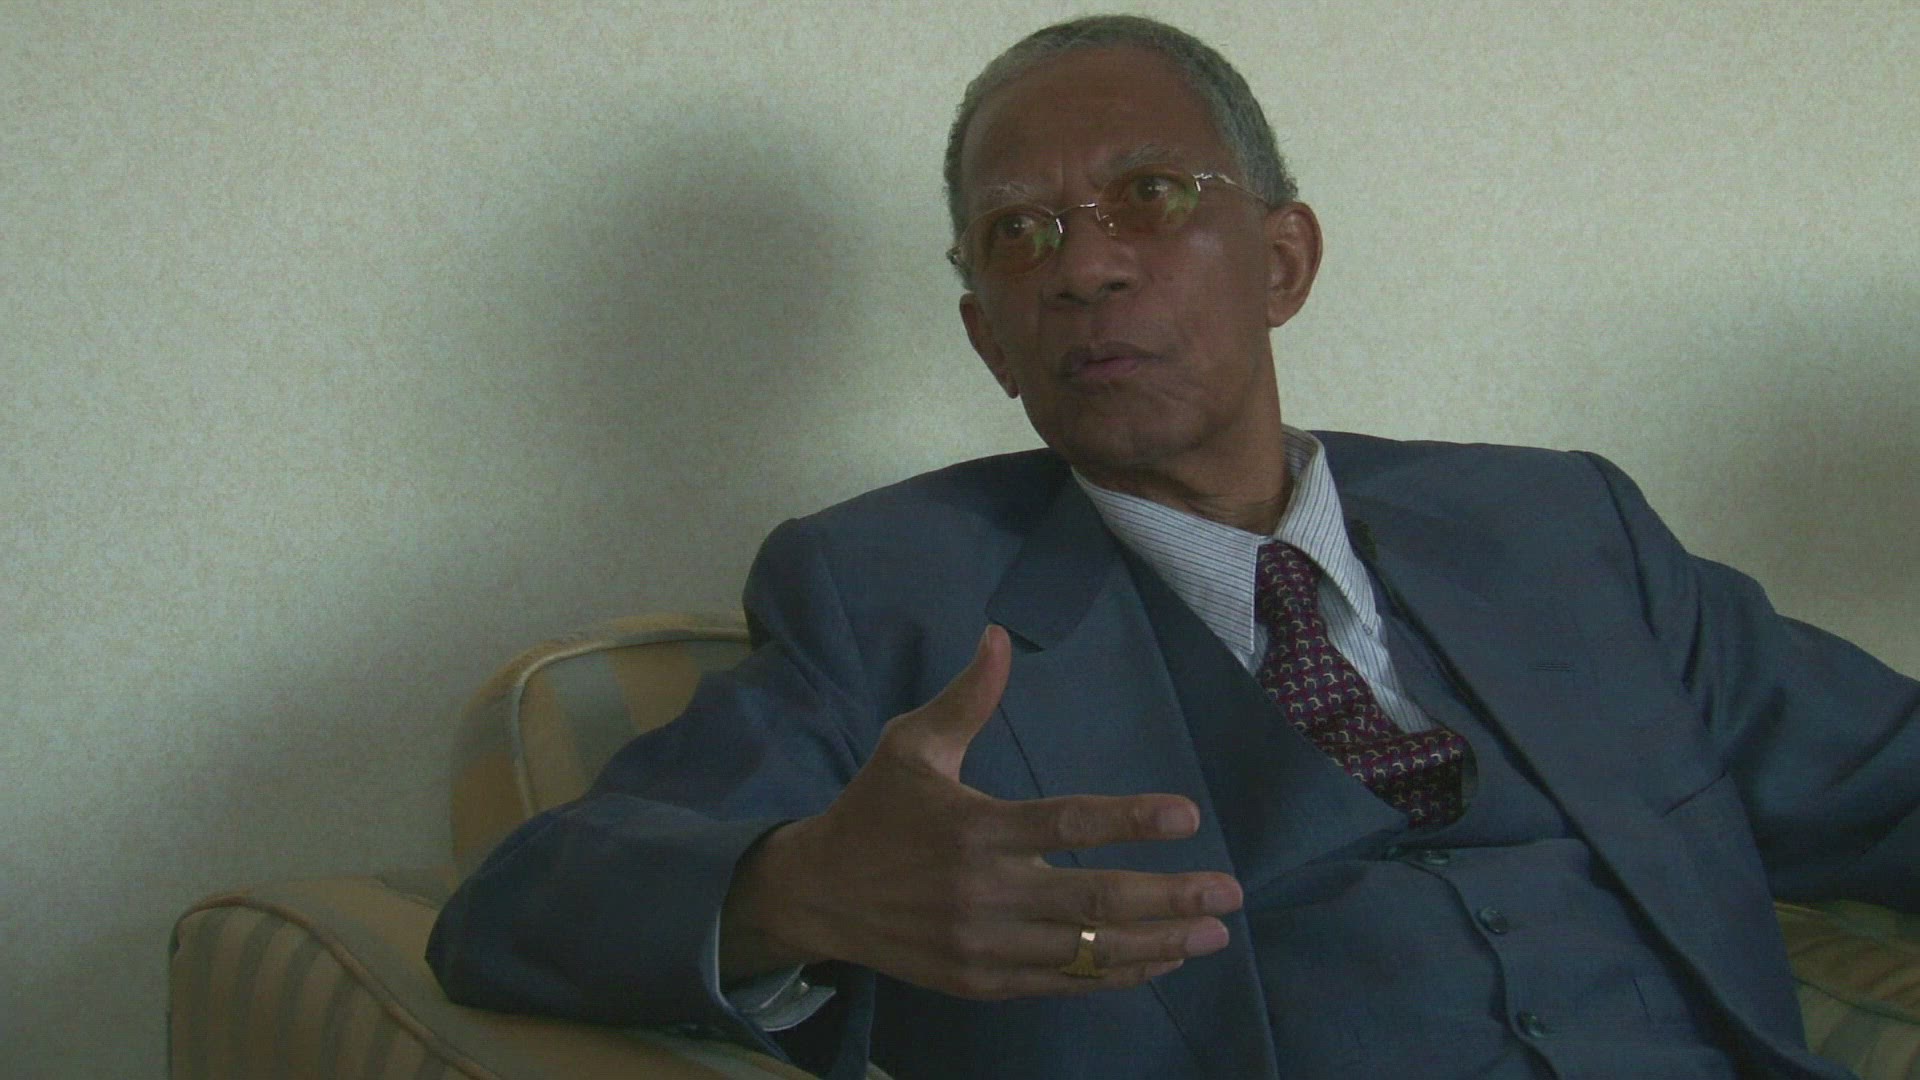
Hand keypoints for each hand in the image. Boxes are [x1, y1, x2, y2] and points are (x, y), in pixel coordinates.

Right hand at [721, 625, 1242, 998]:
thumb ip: (967, 698)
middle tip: (1228, 893)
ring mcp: (985, 944)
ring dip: (1157, 942)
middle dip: (1169, 897)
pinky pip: (1062, 981)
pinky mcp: (982, 980)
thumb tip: (998, 636)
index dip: (1131, 820)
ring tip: (1212, 934)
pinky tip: (1157, 958)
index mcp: (974, 828)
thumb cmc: (874, 810)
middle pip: (1093, 899)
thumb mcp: (910, 745)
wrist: (817, 894)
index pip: (1067, 824)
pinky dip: (1114, 974)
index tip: (1187, 817)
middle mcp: (985, 891)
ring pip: (1086, 950)